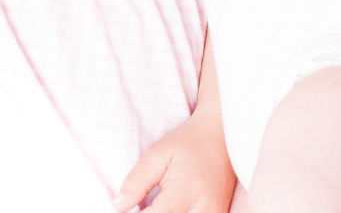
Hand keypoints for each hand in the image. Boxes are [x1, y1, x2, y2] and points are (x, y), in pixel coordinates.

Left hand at [113, 109, 235, 212]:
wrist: (221, 136)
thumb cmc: (187, 142)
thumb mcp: (157, 153)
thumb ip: (136, 181)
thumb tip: (118, 207)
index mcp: (186, 191)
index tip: (131, 207)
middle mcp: (204, 209)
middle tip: (146, 204)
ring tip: (160, 204)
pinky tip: (171, 207)